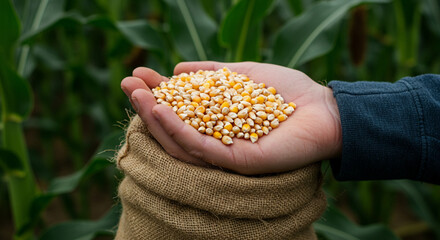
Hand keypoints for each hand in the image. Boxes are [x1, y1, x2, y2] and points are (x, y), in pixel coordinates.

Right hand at [121, 61, 341, 173]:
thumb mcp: (243, 75)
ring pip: (181, 141)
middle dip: (148, 104)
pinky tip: (162, 112)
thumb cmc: (287, 92)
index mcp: (217, 121)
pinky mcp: (237, 161)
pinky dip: (180, 130)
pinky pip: (202, 148)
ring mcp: (225, 153)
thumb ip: (212, 74)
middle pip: (173, 127)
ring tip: (138, 95)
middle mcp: (217, 139)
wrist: (323, 109)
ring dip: (156, 118)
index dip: (157, 92)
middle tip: (127, 83)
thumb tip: (178, 68)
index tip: (138, 73)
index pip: (179, 109)